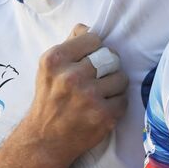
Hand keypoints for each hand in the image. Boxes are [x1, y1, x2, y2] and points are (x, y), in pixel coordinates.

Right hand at [21, 25, 128, 165]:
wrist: (45, 139)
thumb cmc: (49, 99)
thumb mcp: (48, 68)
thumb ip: (69, 45)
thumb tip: (87, 28)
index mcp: (55, 60)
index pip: (94, 39)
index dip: (94, 49)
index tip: (89, 60)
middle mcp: (71, 77)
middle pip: (110, 56)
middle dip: (107, 67)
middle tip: (97, 78)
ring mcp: (89, 97)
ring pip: (121, 77)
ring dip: (114, 85)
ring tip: (100, 94)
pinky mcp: (104, 115)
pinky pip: (124, 99)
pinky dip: (116, 104)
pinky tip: (102, 108)